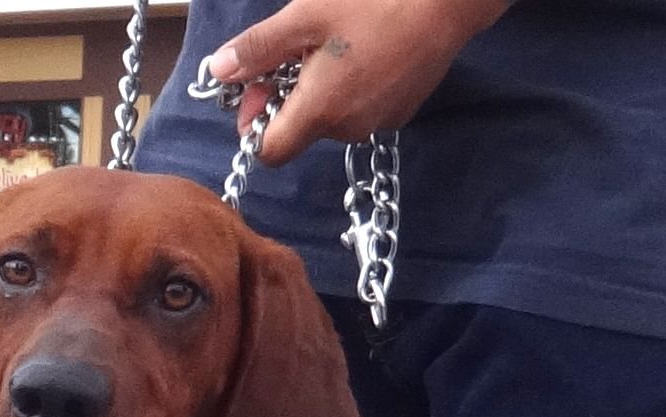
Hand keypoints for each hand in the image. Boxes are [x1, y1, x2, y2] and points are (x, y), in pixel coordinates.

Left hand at [209, 0, 515, 167]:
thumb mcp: (306, 16)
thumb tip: (219, 71)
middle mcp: (348, 129)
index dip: (256, 123)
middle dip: (291, 97)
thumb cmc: (374, 1)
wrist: (445, 2)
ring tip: (339, 43)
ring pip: (332, 119)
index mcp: (321, 111)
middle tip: (300, 48)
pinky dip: (352, 88)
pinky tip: (366, 50)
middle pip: (301, 132)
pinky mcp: (400, 113)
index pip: (271, 152)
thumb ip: (259, 49)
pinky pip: (360, 109)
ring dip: (323, 90)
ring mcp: (379, 123)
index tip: (260, 86)